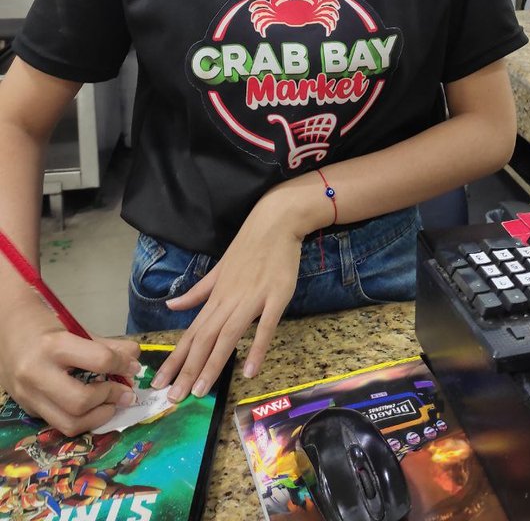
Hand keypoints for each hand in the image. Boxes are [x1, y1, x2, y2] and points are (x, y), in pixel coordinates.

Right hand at [0, 294, 140, 435]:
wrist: (4, 326)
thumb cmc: (43, 323)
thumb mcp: (75, 328)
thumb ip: (106, 345)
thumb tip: (135, 358)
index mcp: (53, 346)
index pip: (99, 360)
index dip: (123, 365)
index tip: (134, 366)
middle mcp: (37, 374)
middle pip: (81, 401)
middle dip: (109, 398)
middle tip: (125, 392)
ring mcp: (28, 395)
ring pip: (68, 423)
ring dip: (98, 417)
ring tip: (112, 405)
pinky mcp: (26, 408)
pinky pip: (58, 423)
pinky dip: (81, 419)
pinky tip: (93, 408)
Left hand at [151, 190, 305, 401]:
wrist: (276, 222)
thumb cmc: (249, 246)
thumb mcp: (219, 269)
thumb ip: (197, 292)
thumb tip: (171, 305)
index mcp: (215, 296)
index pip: (191, 333)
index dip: (175, 359)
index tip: (161, 383)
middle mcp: (228, 300)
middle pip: (204, 339)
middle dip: (187, 371)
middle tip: (174, 399)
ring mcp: (252, 299)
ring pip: (227, 336)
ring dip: (212, 364)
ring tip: (200, 392)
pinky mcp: (276, 297)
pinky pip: (265, 326)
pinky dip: (256, 348)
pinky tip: (249, 370)